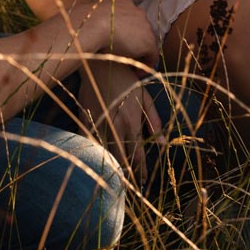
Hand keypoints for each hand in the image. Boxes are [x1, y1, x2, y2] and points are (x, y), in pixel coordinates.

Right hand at [77, 61, 162, 184]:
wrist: (102, 63)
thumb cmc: (127, 80)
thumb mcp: (146, 97)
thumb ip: (154, 121)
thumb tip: (163, 143)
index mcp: (133, 121)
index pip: (138, 153)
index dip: (141, 169)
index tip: (143, 181)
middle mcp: (117, 126)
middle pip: (122, 157)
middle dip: (126, 173)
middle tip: (129, 187)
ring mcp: (100, 123)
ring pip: (106, 153)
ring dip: (111, 167)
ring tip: (113, 181)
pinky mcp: (85, 119)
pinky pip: (89, 142)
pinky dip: (92, 154)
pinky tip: (94, 164)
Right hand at [78, 0, 159, 67]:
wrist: (92, 26)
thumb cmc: (86, 24)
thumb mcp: (94, 18)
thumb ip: (100, 21)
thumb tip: (92, 27)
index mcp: (124, 3)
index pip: (131, 20)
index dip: (126, 35)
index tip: (118, 46)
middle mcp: (138, 12)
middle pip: (141, 30)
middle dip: (134, 43)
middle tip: (124, 57)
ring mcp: (145, 26)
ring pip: (146, 42)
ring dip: (139, 53)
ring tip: (129, 66)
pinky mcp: (149, 43)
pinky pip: (152, 56)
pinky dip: (145, 64)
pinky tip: (136, 72)